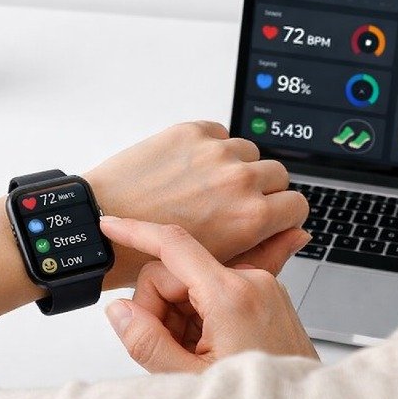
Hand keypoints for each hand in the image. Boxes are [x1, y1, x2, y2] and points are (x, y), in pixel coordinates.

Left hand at [84, 121, 308, 288]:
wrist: (98, 226)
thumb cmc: (149, 254)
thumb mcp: (217, 266)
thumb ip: (268, 251)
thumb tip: (298, 234)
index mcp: (252, 217)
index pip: (298, 204)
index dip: (282, 213)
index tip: (269, 215)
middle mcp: (239, 180)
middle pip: (278, 174)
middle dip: (262, 189)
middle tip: (232, 203)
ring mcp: (215, 152)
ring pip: (249, 151)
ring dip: (236, 166)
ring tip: (205, 187)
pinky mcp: (189, 132)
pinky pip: (219, 132)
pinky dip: (211, 147)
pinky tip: (189, 169)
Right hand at [100, 217, 318, 372]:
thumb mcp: (190, 381)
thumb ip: (147, 343)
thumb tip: (119, 312)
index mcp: (232, 295)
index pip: (173, 245)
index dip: (134, 232)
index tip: (110, 226)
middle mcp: (252, 281)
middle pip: (177, 273)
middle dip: (160, 308)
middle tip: (168, 352)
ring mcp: (262, 288)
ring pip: (194, 285)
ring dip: (181, 318)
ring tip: (196, 358)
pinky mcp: (266, 298)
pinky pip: (216, 294)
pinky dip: (201, 318)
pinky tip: (209, 351)